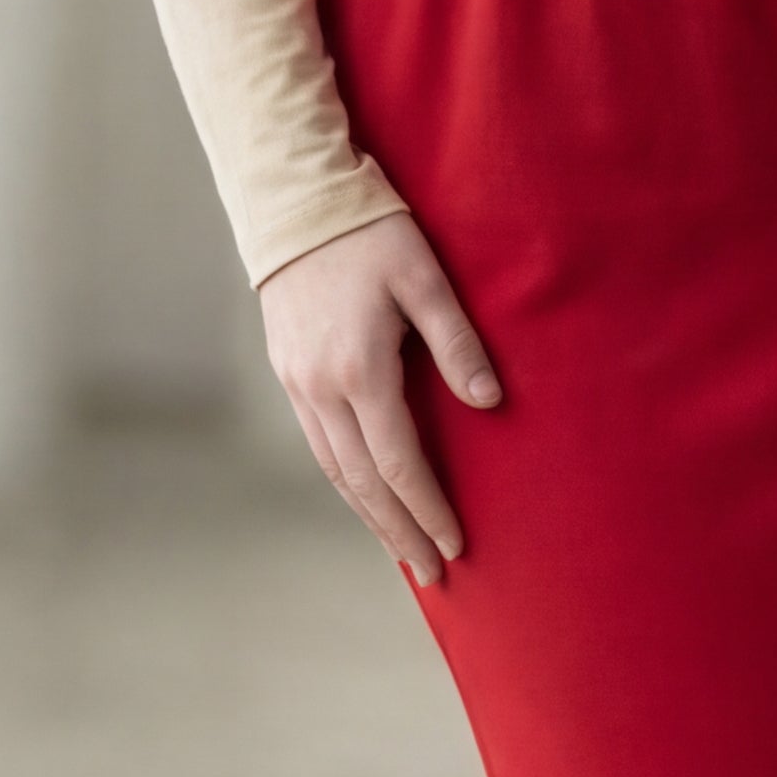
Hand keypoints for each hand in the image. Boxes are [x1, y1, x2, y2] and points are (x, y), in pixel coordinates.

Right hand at [259, 213, 501, 584]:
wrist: (294, 203)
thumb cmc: (370, 232)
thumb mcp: (426, 278)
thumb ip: (457, 343)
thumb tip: (488, 402)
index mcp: (359, 371)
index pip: (398, 463)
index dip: (428, 508)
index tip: (456, 544)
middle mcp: (321, 389)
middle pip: (362, 483)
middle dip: (399, 531)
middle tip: (433, 573)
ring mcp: (298, 384)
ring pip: (334, 470)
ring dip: (369, 515)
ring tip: (402, 550)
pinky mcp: (288, 373)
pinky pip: (319, 445)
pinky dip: (346, 481)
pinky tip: (366, 496)